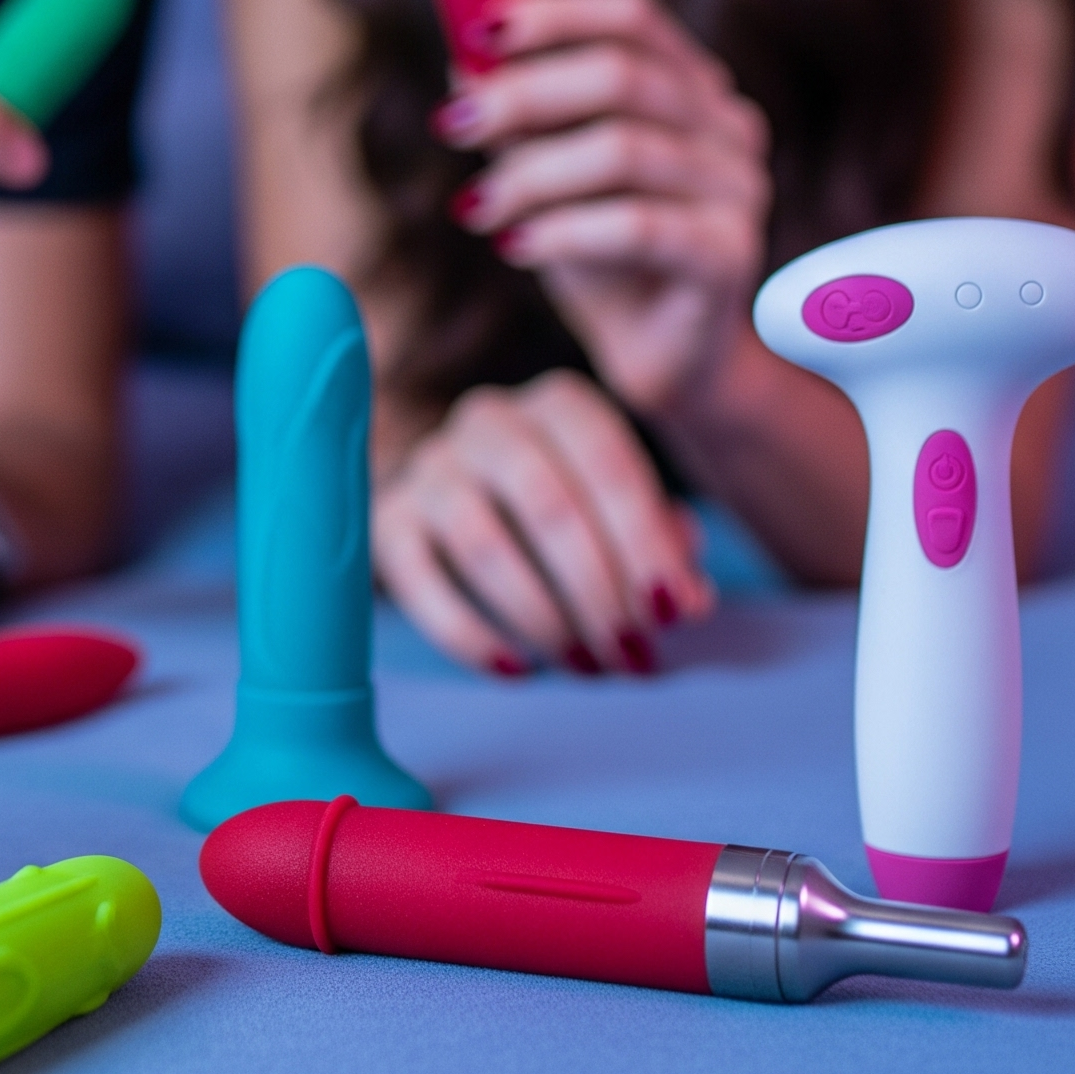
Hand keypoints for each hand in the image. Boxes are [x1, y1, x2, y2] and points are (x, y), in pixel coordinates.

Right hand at [371, 370, 712, 676]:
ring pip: (483, 545)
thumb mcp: (623, 514)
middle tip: (629, 654)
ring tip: (583, 665)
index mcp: (559, 404)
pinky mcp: (387, 520)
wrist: (468, 502)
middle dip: (597, 591)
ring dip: (542, 619)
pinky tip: (517, 669)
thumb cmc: (570, 513)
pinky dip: (470, 635)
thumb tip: (687, 599)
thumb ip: (662, 546)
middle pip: (546, 504)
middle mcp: (489, 420)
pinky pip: (420, 582)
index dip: (645, 543)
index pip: (608, 461)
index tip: (672, 613)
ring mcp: (430, 466)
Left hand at [437, 0, 770, 414]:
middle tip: (451, 125)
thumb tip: (462, 62)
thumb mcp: (550, 178)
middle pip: (622, 77)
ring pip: (624, 151)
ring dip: (530, 175)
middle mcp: (728, 126)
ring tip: (474, 208)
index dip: (555, 14)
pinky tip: (513, 248)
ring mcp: (740, 188)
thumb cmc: (601, 259)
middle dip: (523, 96)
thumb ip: (521, 122)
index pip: (633, 17)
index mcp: (693, 87)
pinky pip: (638, 226)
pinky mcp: (731, 253)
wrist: (659, 360)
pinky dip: (562, 231)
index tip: (477, 33)